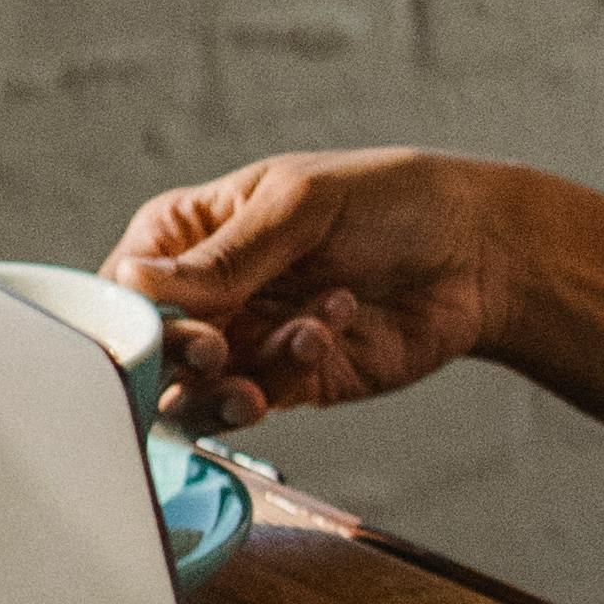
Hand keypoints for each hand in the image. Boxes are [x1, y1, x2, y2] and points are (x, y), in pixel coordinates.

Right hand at [101, 147, 516, 429]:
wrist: (479, 251)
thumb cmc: (389, 201)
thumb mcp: (300, 208)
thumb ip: (223, 256)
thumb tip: (133, 284)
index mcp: (191, 233)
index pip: (123, 286)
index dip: (134, 317)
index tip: (173, 325)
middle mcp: (209, 293)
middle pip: (152, 351)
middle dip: (184, 356)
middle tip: (220, 348)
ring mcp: (246, 342)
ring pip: (193, 394)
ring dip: (230, 383)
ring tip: (289, 343)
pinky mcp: (289, 383)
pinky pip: (256, 402)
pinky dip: (284, 375)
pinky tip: (325, 332)